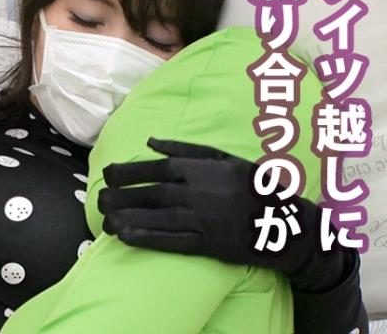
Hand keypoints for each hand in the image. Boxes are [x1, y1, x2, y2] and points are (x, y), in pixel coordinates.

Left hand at [98, 137, 320, 278]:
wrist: (287, 223)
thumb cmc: (254, 186)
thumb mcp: (227, 159)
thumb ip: (187, 149)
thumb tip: (150, 142)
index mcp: (206, 169)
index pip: (159, 168)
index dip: (129, 172)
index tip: (107, 174)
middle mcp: (203, 193)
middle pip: (153, 193)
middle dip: (122, 196)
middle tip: (99, 199)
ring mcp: (206, 220)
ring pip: (159, 218)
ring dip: (128, 219)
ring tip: (104, 220)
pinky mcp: (210, 245)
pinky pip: (173, 241)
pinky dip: (148, 239)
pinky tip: (126, 238)